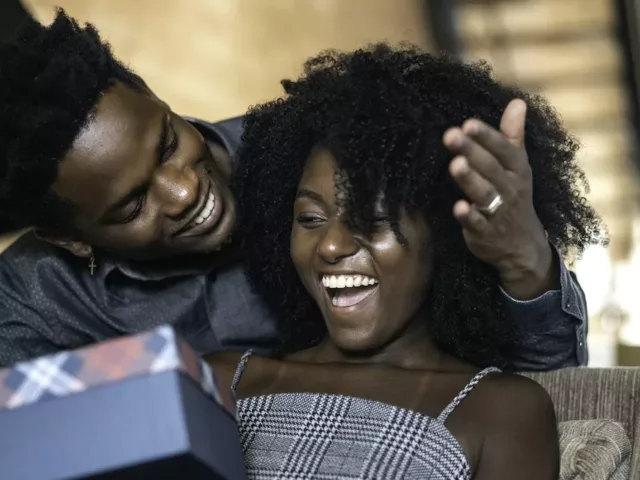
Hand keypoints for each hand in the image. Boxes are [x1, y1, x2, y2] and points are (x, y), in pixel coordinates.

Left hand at [442, 99, 557, 299]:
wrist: (523, 246)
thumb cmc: (514, 197)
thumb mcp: (518, 166)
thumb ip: (512, 135)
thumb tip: (517, 102)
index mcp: (517, 170)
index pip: (504, 149)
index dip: (486, 136)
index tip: (468, 123)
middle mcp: (510, 188)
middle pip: (490, 168)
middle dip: (471, 150)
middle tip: (451, 134)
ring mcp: (498, 212)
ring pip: (484, 193)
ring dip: (470, 179)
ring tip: (455, 164)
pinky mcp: (485, 232)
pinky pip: (477, 223)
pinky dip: (468, 216)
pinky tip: (457, 207)